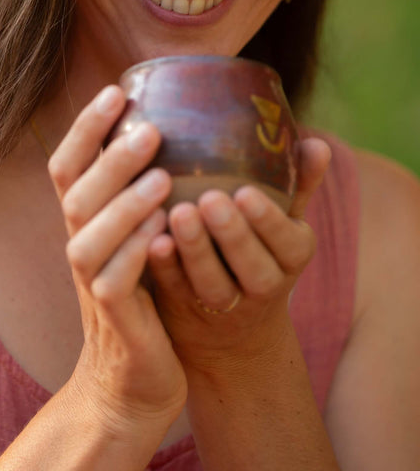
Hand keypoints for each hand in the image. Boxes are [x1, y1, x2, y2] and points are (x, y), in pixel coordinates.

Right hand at [48, 86, 186, 433]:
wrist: (131, 382)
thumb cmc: (144, 300)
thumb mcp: (138, 241)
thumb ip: (144, 196)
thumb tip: (175, 134)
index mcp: (86, 223)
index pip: (68, 166)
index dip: (86, 128)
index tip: (116, 89)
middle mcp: (79, 246)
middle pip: (76, 193)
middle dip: (109, 156)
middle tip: (150, 128)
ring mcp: (91, 284)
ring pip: (88, 236)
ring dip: (123, 204)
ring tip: (164, 178)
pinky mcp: (113, 319)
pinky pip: (114, 282)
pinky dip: (135, 254)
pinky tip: (164, 233)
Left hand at [147, 137, 331, 367]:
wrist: (231, 326)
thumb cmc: (259, 249)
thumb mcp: (284, 221)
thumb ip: (299, 184)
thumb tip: (318, 144)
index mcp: (291, 256)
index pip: (288, 242)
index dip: (268, 221)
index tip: (246, 192)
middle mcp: (262, 284)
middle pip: (252, 266)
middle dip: (232, 234)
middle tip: (210, 199)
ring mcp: (222, 302)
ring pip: (212, 282)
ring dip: (195, 249)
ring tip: (179, 213)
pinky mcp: (184, 307)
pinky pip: (174, 289)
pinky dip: (163, 267)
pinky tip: (151, 240)